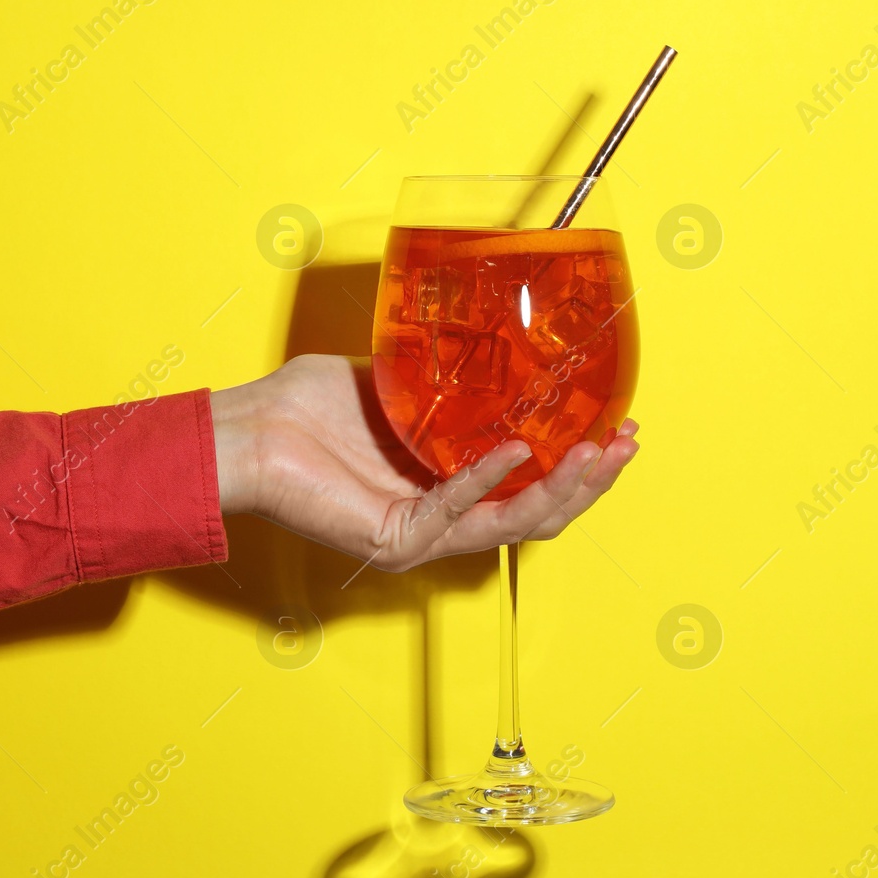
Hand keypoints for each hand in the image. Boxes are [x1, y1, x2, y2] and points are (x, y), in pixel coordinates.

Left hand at [209, 355, 638, 571]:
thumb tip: (498, 337)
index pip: (531, 488)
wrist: (251, 429)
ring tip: (597, 452)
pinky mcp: (397, 540)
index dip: (580, 462)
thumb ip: (450, 376)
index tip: (618, 425)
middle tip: (626, 442)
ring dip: (563, 489)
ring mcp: (422, 536)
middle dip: (591, 480)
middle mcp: (443, 518)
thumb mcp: (398, 381)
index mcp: (449, 486)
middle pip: (538, 514)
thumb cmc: (307, 408)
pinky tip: (520, 450)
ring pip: (513, 525)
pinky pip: (458, 512)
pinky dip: (491, 479)